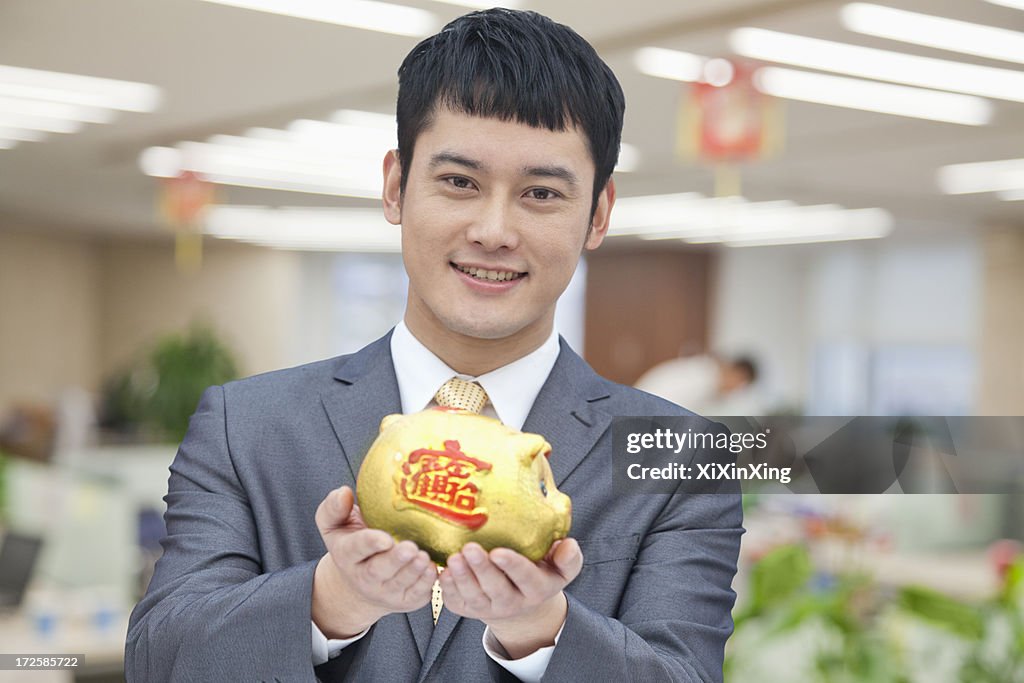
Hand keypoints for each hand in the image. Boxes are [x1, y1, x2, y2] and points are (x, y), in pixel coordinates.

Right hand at [312, 486, 436, 638]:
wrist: (361, 581)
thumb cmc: (352, 542)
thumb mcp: (334, 524)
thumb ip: (333, 507)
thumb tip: (344, 492)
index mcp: (347, 554)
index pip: (356, 548)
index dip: (370, 543)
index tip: (384, 537)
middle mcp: (364, 577)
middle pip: (378, 571)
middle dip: (395, 560)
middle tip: (411, 548)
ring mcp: (385, 591)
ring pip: (400, 584)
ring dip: (413, 572)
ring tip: (424, 557)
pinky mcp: (405, 600)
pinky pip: (417, 594)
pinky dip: (426, 584)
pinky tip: (433, 569)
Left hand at [439, 539, 582, 657]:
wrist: (520, 601)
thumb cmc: (540, 572)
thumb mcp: (560, 567)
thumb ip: (568, 557)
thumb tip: (568, 544)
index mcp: (536, 589)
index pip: (526, 578)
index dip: (512, 566)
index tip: (498, 551)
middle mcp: (512, 602)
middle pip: (496, 588)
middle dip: (482, 569)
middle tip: (469, 549)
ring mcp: (488, 607)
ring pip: (473, 596)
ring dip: (462, 577)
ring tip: (453, 558)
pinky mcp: (467, 609)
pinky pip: (456, 601)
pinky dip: (448, 587)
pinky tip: (443, 571)